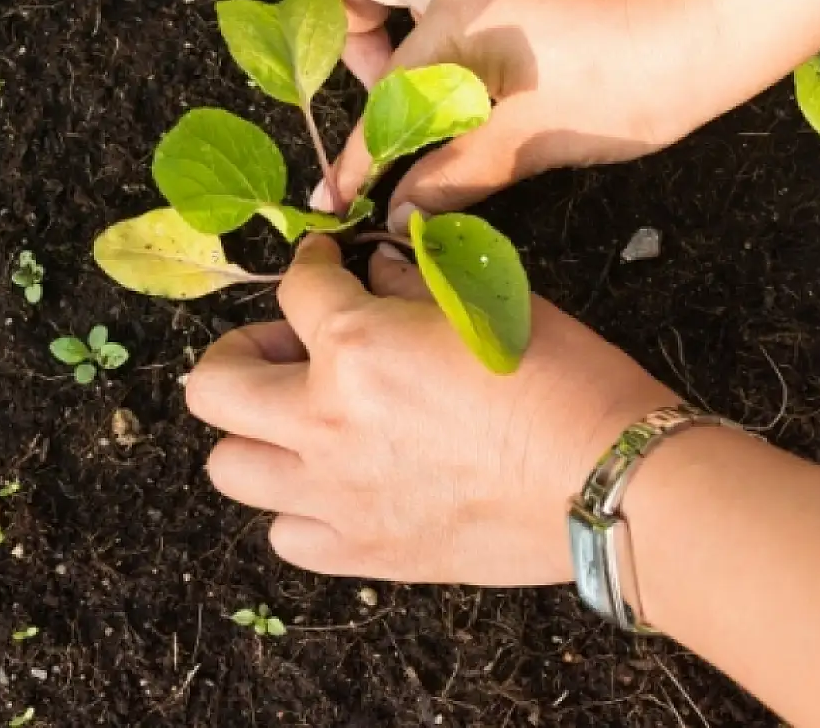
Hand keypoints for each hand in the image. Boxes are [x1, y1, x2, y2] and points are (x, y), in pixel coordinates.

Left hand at [184, 236, 678, 586]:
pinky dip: (297, 509)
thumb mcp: (486, 301)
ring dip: (254, 434)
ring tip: (300, 423)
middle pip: (212, 386)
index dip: (311, 266)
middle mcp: (323, 421)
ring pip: (229, 468)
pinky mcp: (362, 552)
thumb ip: (413, 283)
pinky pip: (286, 535)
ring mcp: (333, 495)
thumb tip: (378, 272)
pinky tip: (335, 487)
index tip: (327, 269)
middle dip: (238, 352)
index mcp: (354, 345)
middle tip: (285, 348)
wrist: (607, 481)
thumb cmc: (563, 379)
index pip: (295, 288)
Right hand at [322, 0, 749, 228]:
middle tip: (396, 82)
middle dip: (360, 28)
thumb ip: (454, 176)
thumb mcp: (530, 144)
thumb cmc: (630, 86)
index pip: (388, 94)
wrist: (717, 24)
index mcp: (457, 14)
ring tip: (434, 36)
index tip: (342, 189)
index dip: (358, 154)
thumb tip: (403, 210)